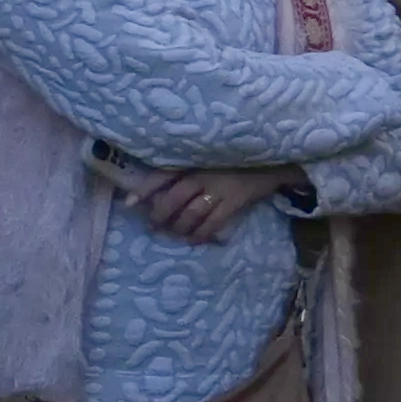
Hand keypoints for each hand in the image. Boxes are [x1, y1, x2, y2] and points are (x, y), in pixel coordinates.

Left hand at [135, 165, 303, 243]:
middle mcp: (203, 174)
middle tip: (154, 226)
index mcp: (194, 162)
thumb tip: (157, 195)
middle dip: (160, 215)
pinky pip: (213, 222)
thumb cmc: (235, 162)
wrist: (272, 163)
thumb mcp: (209, 161)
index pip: (163, 175)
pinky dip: (201, 233)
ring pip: (191, 213)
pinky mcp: (235, 200)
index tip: (128, 204)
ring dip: (180, 227)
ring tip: (175, 233)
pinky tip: (194, 240)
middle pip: (174, 198)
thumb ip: (188, 173)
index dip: (145, 189)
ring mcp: (220, 188)